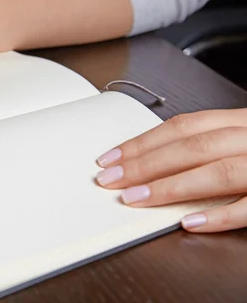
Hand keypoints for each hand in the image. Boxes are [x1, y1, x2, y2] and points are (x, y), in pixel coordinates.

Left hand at [95, 109, 246, 232]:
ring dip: (171, 186)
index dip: (143, 142)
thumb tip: (150, 162)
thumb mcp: (239, 139)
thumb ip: (206, 146)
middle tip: (111, 180)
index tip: (110, 158)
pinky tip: (188, 222)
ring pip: (218, 173)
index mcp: (241, 123)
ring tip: (136, 198)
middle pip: (194, 148)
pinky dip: (219, 216)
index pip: (183, 127)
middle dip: (146, 164)